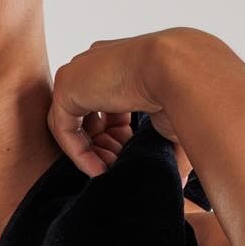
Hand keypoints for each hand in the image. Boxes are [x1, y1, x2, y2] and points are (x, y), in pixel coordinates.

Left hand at [47, 31, 184, 177]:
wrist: (178, 70)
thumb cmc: (183, 90)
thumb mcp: (169, 120)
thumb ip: (162, 144)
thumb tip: (176, 182)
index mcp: (119, 63)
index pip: (107, 105)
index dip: (116, 135)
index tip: (129, 154)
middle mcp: (96, 64)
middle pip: (88, 115)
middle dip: (102, 145)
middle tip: (118, 164)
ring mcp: (79, 72)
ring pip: (73, 123)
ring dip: (90, 152)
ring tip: (110, 170)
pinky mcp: (66, 86)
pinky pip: (61, 128)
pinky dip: (78, 153)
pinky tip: (98, 170)